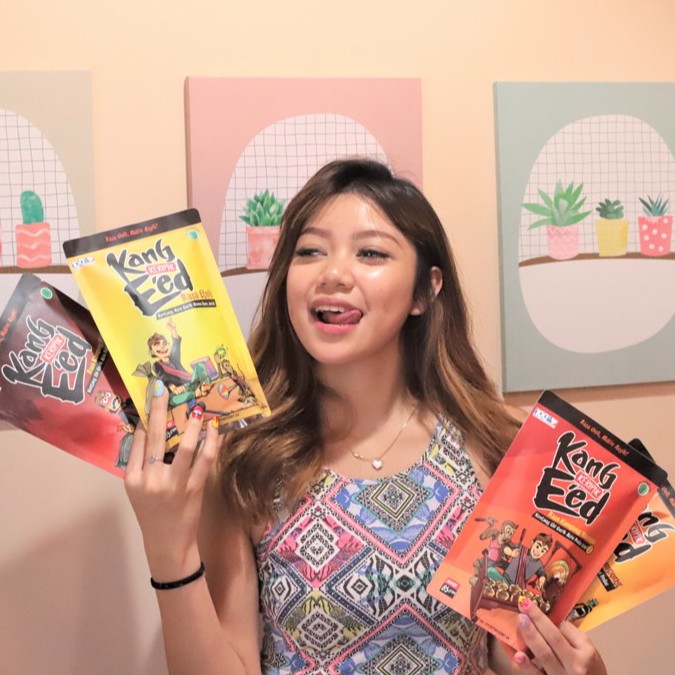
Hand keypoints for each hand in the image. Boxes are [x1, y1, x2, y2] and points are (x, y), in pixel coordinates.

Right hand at [124, 383, 218, 578]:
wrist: (168, 544)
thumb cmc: (151, 512)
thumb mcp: (136, 489)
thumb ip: (140, 461)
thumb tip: (147, 426)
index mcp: (133, 478)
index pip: (138, 440)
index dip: (145, 415)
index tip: (151, 394)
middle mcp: (150, 479)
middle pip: (154, 436)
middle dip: (158, 409)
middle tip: (163, 387)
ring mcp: (173, 484)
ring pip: (183, 446)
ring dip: (191, 424)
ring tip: (197, 407)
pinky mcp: (194, 488)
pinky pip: (205, 459)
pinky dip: (211, 441)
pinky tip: (214, 428)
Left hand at [513, 599, 606, 673]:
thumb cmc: (590, 667)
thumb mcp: (587, 649)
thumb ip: (569, 634)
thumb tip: (548, 619)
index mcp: (584, 654)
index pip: (562, 634)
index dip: (542, 618)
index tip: (527, 603)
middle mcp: (574, 668)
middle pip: (552, 642)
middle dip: (536, 623)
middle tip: (522, 607)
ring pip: (544, 657)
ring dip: (530, 639)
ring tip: (520, 622)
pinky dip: (527, 666)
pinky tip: (518, 656)